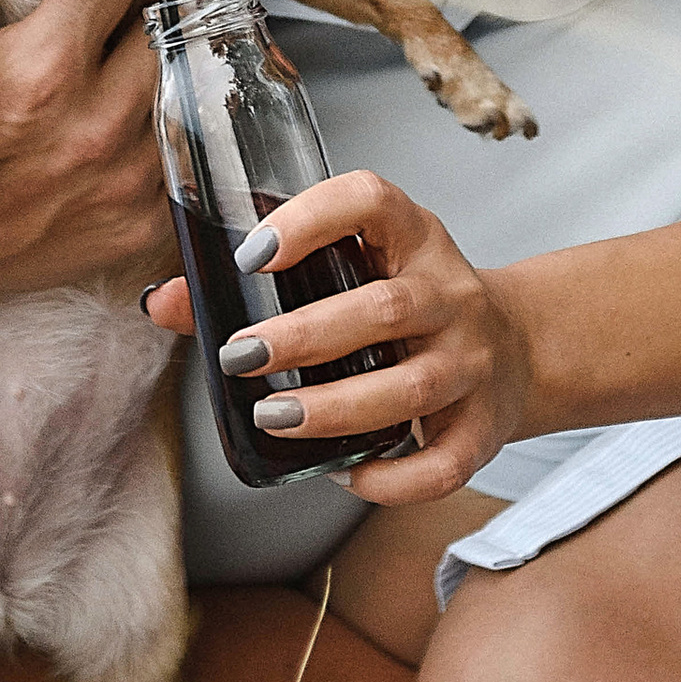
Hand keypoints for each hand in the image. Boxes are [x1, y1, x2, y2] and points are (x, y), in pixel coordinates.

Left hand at [145, 168, 529, 504]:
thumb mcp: (355, 269)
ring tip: (273, 417)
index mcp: (414, 238)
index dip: (312, 217)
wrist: (519, 346)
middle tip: (241, 355)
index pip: (372, 201)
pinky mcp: (482, 427)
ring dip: (335, 408)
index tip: (255, 253)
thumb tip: (161, 302)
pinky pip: (440, 463)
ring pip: (410, 387)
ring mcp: (472, 361)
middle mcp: (450, 293)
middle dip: (304, 335)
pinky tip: (343, 474)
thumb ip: (258, 283)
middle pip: (384, 308)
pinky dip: (390, 479)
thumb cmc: (409, 304)